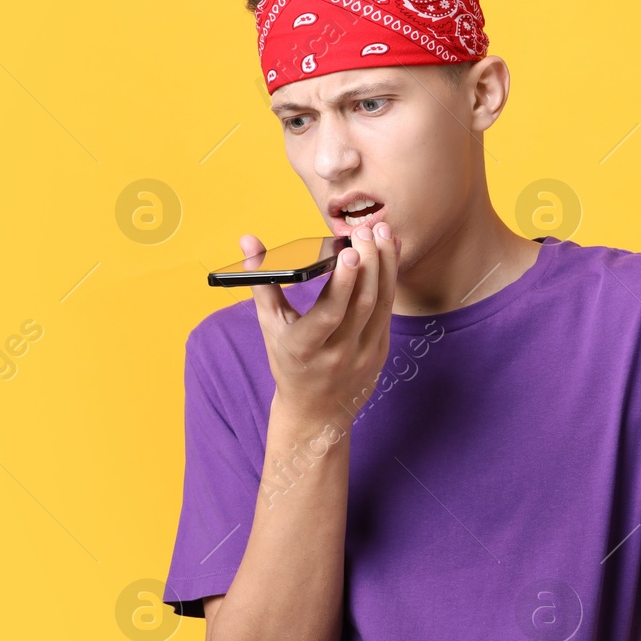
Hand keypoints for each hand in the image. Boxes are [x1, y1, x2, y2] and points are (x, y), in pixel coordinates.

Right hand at [243, 223, 398, 425]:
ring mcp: (364, 355)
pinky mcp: (380, 353)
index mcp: (305, 348)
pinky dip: (391, 282)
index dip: (343, 283)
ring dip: (386, 267)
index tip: (350, 252)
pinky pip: (388, 312)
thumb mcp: (270, 325)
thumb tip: (249, 240)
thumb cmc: (288, 360)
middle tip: (368, 230)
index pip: (330, 314)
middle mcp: (338, 354)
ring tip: (383, 234)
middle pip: (361, 305)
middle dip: (369, 264)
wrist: (316, 410)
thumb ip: (261, 282)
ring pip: (381, 306)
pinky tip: (390, 255)